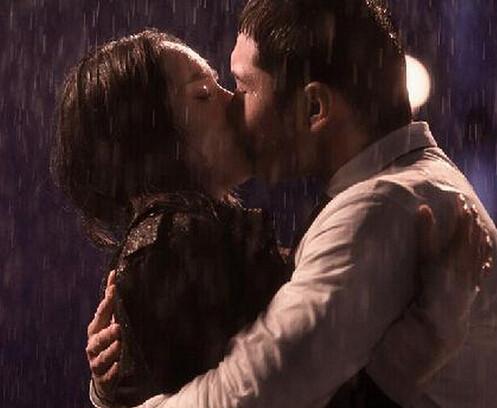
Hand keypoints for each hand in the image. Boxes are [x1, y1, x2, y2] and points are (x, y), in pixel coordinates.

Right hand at [86, 270, 121, 401]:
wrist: (103, 372)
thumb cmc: (108, 340)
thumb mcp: (109, 320)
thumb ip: (112, 301)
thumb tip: (114, 274)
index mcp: (96, 327)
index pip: (102, 312)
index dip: (108, 300)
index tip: (115, 288)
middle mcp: (94, 344)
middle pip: (98, 338)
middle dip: (107, 332)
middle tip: (118, 327)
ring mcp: (97, 361)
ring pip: (101, 356)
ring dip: (110, 350)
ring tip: (119, 345)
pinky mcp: (103, 377)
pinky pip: (107, 375)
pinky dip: (112, 371)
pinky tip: (118, 366)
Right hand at [416, 194, 492, 338]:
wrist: (443, 317)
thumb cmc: (431, 286)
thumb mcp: (425, 257)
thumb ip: (424, 232)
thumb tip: (423, 208)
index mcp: (459, 251)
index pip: (463, 226)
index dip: (462, 212)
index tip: (460, 200)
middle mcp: (469, 261)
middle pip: (473, 237)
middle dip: (471, 222)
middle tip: (469, 209)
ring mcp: (472, 275)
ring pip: (480, 252)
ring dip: (481, 238)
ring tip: (481, 229)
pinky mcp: (472, 288)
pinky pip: (481, 271)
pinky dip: (484, 262)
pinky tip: (486, 262)